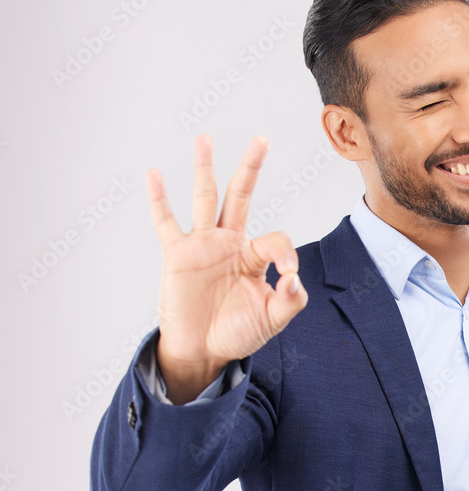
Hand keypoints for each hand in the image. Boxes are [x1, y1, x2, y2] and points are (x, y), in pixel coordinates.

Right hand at [147, 134, 307, 402]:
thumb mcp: (272, 320)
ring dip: (204, 168)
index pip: (275, 239)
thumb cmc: (237, 334)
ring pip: (205, 198)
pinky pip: (166, 222)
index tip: (288, 277)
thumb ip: (290, 300)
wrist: (202, 351)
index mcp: (254, 257)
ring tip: (204, 138)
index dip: (286, 253)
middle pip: (241, 197)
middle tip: (261, 139)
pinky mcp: (178, 255)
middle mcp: (229, 244)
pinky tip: (153, 174)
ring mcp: (202, 246)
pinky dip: (158, 199)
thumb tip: (293, 277)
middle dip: (251, 168)